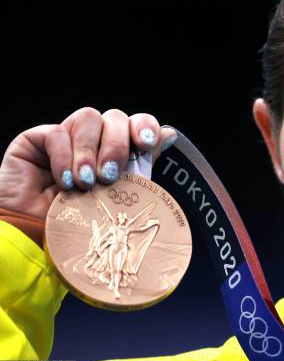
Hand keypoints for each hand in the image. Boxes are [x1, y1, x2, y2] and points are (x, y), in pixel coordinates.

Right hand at [0, 107, 176, 219]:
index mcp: (116, 151)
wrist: (37, 242)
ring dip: (90, 152)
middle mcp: (93, 141)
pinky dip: (63, 158)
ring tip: (86, 183)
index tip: (146, 142)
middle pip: (115, 117)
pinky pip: (56, 132)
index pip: (135, 123)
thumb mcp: (118, 196)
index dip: (144, 126)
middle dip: (117, 145)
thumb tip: (170, 134)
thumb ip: (141, 164)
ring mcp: (66, 139)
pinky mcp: (36, 140)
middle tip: (110, 175)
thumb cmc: (79, 226)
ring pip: (88, 118)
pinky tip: (64, 182)